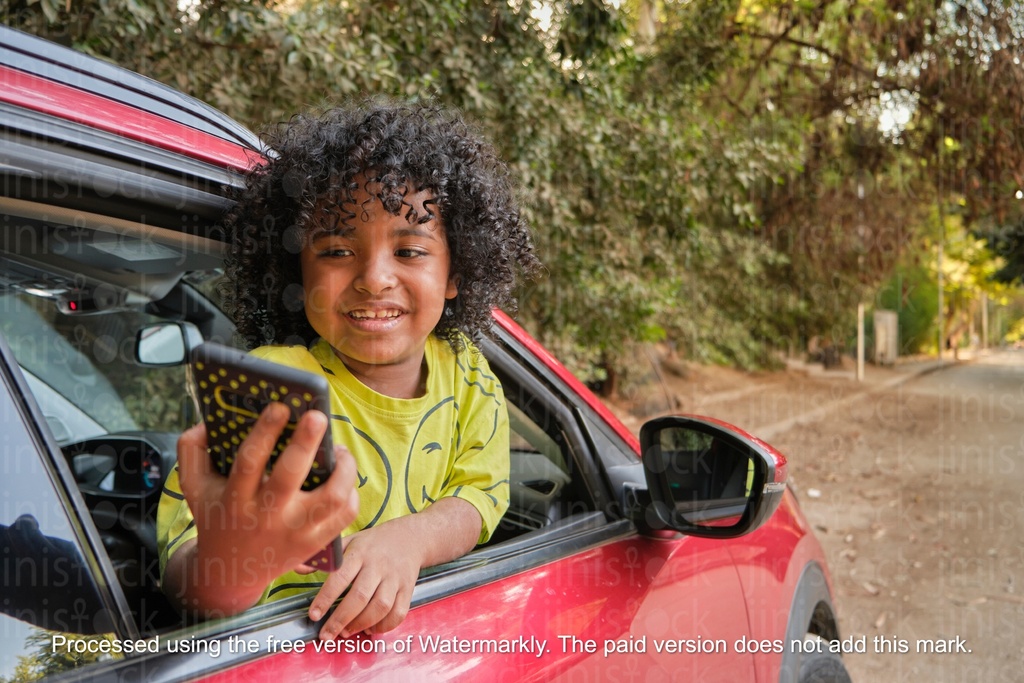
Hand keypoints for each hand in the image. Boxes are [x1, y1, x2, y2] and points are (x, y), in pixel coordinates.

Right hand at [167, 403, 358, 614]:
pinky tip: (342, 476)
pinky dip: (351, 492)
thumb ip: (191, 450)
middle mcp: (266, 515)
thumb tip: (209, 421)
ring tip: (338, 449)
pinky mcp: (315, 542)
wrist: (231, 572)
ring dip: (343, 468)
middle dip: (306, 442)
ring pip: (332, 497)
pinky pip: (345, 515)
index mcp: (236, 497)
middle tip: (317, 416)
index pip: (250, 460)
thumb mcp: (194, 486)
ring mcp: (295, 531)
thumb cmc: (217, 516)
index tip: (280, 406)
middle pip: (291, 475)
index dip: (265, 431)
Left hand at [309, 522, 422, 638]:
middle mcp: (378, 565)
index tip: (314, 615)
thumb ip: (326, 556)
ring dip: (361, 624)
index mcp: (360, 552)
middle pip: (360, 596)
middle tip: (326, 634)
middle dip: (341, 619)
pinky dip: (384, 626)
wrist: (410, 537)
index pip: (340, 577)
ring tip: (346, 632)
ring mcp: (394, 578)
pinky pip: (399, 612)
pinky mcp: (407, 589)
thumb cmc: (374, 543)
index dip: (326, 598)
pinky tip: (371, 629)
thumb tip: (299, 568)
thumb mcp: (349, 541)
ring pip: (380, 606)